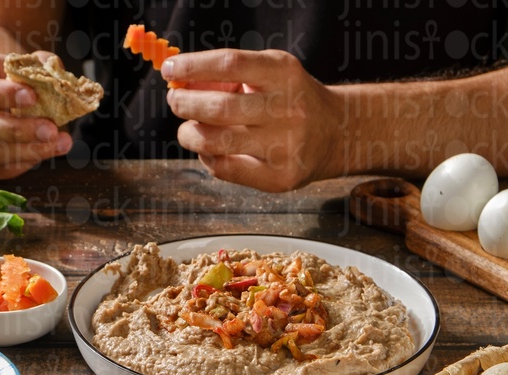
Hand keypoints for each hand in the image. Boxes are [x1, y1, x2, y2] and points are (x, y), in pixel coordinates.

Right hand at [0, 50, 72, 179]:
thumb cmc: (9, 75)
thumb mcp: (21, 61)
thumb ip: (39, 65)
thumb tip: (56, 72)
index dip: (0, 94)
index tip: (32, 97)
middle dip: (17, 130)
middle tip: (50, 131)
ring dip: (25, 152)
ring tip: (57, 145)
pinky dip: (18, 165)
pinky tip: (41, 155)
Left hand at [162, 50, 343, 192]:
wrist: (336, 132)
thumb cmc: (289, 99)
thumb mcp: (268, 74)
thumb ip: (227, 77)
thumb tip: (180, 83)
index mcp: (284, 73)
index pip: (231, 64)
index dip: (194, 67)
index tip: (170, 70)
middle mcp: (288, 109)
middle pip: (220, 107)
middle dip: (186, 104)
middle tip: (175, 101)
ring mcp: (285, 146)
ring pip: (218, 142)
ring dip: (189, 135)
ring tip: (187, 129)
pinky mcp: (280, 177)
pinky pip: (226, 170)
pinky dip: (208, 159)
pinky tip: (208, 151)